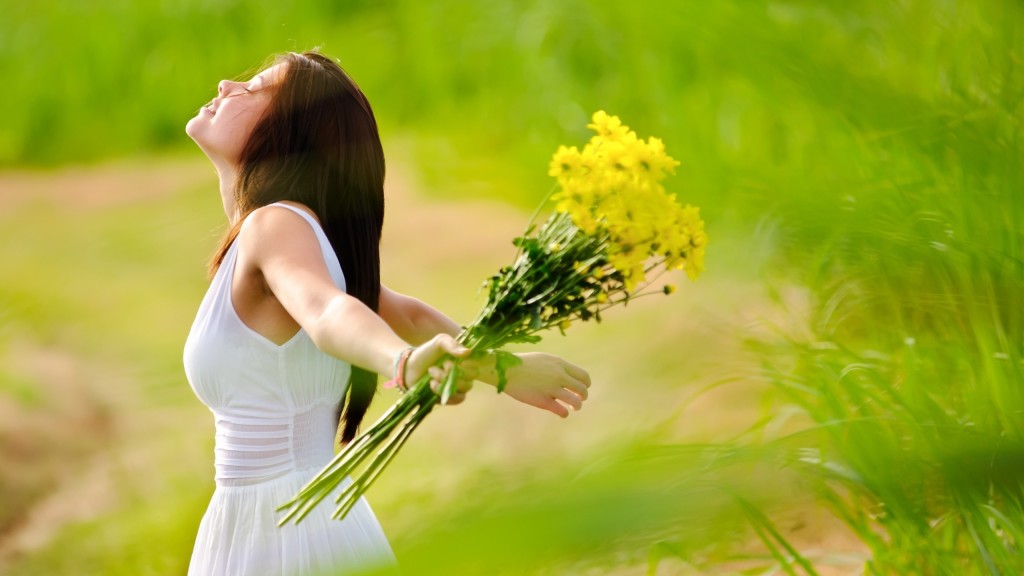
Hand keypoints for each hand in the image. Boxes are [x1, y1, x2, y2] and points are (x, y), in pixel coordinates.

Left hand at [405, 334, 472, 403]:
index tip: (452, 360)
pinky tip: (432, 384)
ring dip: (445, 380)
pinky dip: (443, 391)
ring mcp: (459, 387)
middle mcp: (465, 374)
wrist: (409, 368)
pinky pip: (457, 399)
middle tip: (441, 365)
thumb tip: (468, 353)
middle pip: (471, 378)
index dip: (467, 365)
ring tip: (431, 373)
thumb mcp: (439, 342)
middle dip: (453, 372)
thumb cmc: (427, 353)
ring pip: (464, 388)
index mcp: (465, 361)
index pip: (477, 366)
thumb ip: (452, 345)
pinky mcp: (451, 398)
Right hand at [465, 351, 590, 417]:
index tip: (581, 388)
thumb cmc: (522, 364)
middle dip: (583, 396)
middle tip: (579, 399)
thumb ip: (557, 366)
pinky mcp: (543, 401)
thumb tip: (569, 376)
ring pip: (576, 402)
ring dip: (577, 406)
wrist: (505, 369)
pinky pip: (562, 411)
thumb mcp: (543, 359)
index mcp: (560, 364)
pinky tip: (561, 412)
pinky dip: (564, 413)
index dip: (586, 384)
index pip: (584, 376)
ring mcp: (551, 389)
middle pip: (583, 389)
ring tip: (572, 407)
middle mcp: (559, 375)